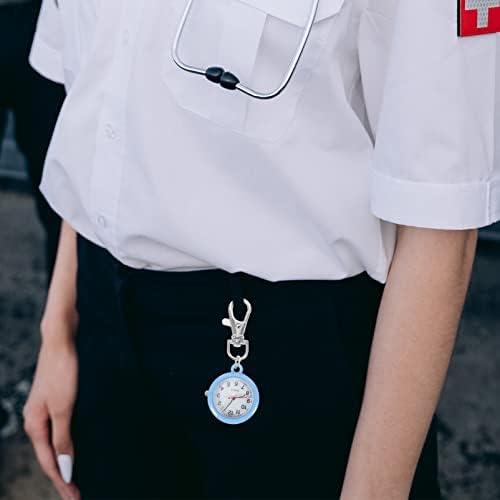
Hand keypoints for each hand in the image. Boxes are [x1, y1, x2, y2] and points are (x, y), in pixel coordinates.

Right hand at [23, 317, 79, 499]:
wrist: (61, 338)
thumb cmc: (62, 370)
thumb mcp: (64, 407)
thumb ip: (63, 438)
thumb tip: (65, 468)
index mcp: (35, 424)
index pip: (49, 463)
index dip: (63, 483)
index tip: (76, 498)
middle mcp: (37, 419)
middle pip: (50, 456)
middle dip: (64, 476)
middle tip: (78, 494)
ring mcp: (46, 409)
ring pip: (56, 442)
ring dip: (67, 460)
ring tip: (79, 476)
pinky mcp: (57, 399)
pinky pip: (61, 428)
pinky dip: (69, 442)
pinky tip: (79, 444)